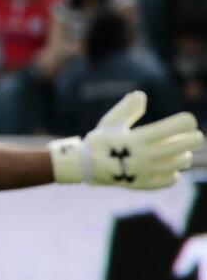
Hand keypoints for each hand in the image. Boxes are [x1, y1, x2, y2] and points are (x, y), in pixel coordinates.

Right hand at [48, 91, 202, 189]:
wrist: (85, 167)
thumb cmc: (100, 141)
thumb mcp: (110, 122)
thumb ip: (127, 108)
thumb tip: (141, 95)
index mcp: (137, 139)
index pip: (173, 127)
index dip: (185, 121)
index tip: (188, 120)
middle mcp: (144, 156)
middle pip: (183, 146)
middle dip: (194, 138)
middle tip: (195, 135)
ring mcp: (145, 172)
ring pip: (179, 163)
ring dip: (184, 155)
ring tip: (181, 150)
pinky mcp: (144, 184)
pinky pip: (169, 180)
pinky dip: (173, 172)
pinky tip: (170, 166)